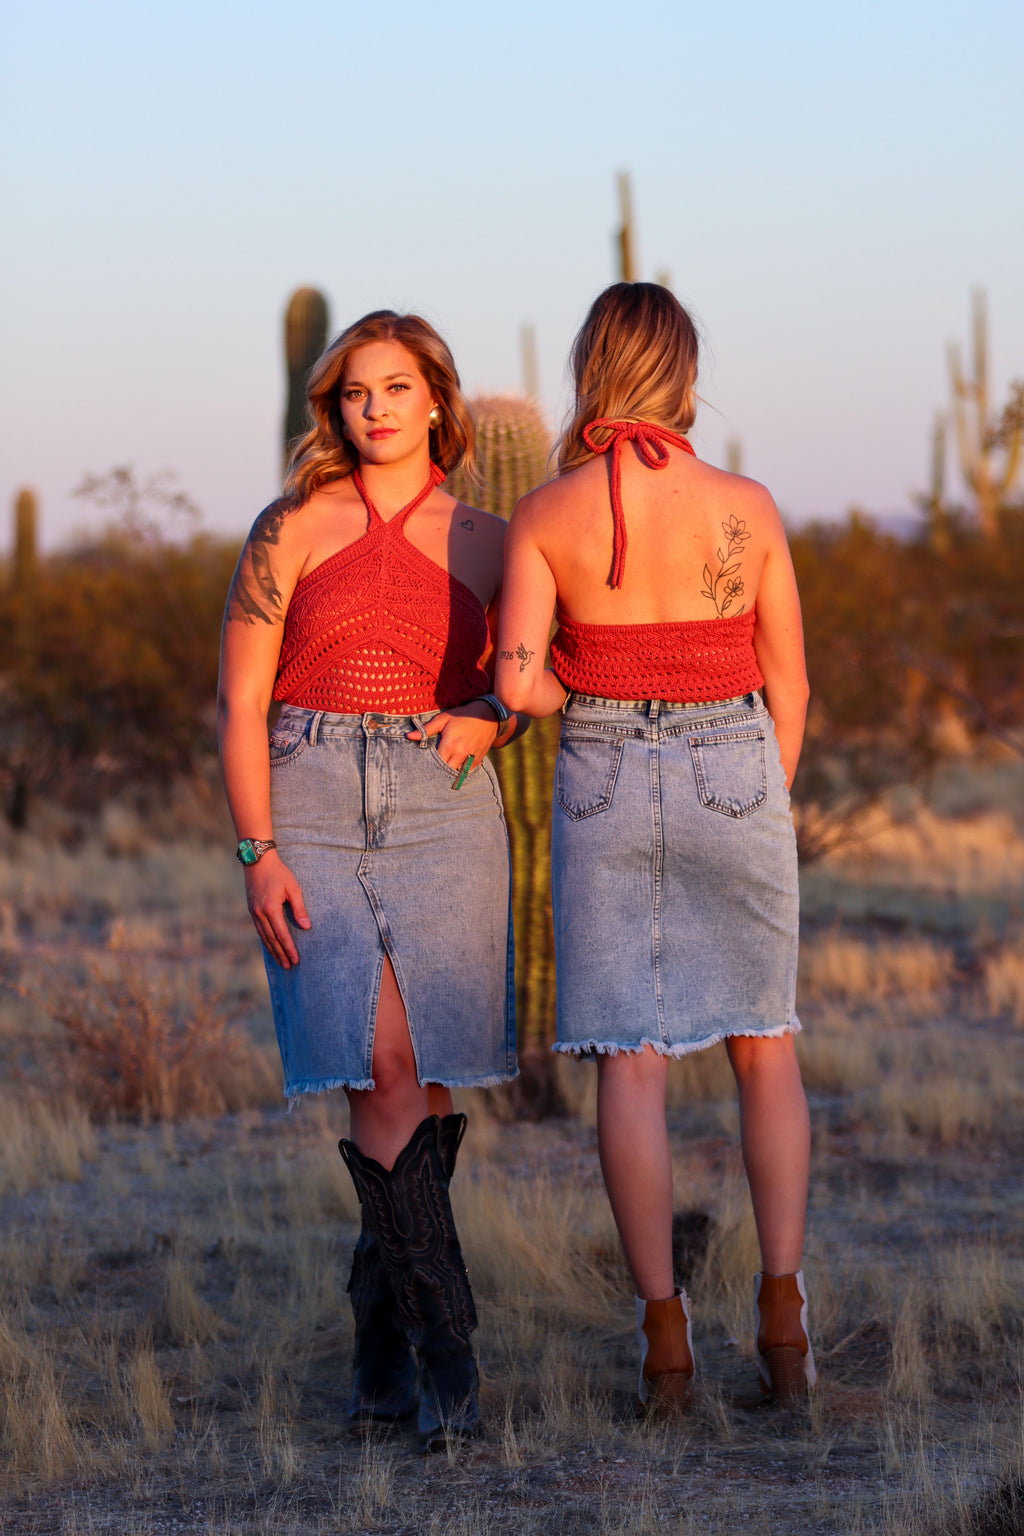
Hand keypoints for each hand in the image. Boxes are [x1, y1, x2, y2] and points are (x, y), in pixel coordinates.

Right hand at [244, 851, 310, 968]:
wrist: (258, 861)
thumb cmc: (279, 873)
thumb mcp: (293, 888)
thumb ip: (300, 908)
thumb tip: (306, 927)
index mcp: (271, 908)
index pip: (281, 934)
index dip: (289, 948)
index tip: (295, 959)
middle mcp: (260, 913)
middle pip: (271, 939)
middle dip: (280, 954)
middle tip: (288, 966)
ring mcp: (253, 912)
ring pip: (264, 936)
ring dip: (272, 950)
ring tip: (280, 962)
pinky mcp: (252, 910)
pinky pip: (259, 930)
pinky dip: (266, 941)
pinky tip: (271, 947)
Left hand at [406, 702, 498, 773]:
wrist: (488, 715)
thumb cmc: (462, 716)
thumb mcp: (443, 719)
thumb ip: (426, 730)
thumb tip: (409, 736)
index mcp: (450, 744)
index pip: (435, 762)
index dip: (429, 765)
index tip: (424, 765)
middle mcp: (460, 753)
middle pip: (446, 770)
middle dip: (439, 771)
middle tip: (432, 769)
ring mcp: (471, 757)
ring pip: (457, 773)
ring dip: (450, 772)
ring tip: (443, 770)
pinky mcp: (479, 759)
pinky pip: (468, 771)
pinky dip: (462, 770)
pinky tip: (456, 767)